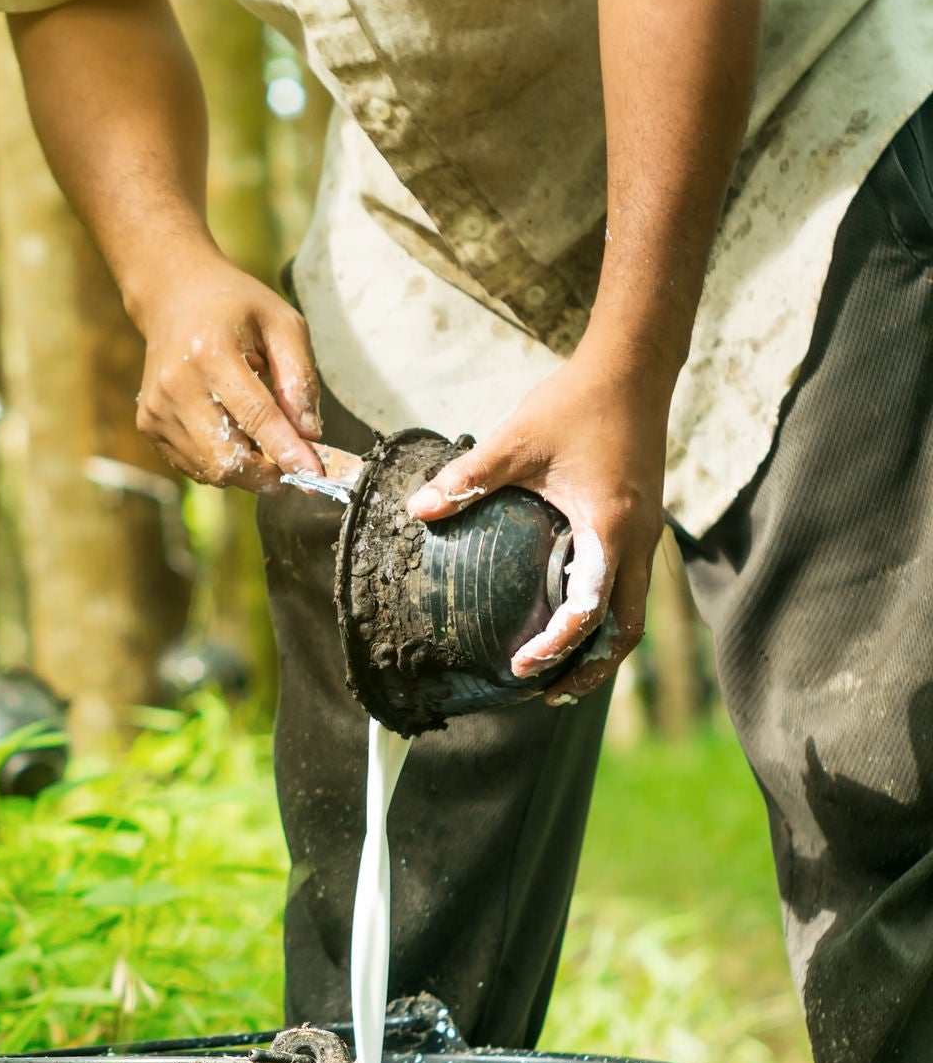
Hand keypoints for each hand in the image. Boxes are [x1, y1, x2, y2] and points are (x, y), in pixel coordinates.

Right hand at [131, 254, 323, 494]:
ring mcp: (157, 408)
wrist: (174, 297)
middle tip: (294, 473)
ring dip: (246, 471)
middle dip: (267, 475)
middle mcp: (177, 385)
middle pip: (227, 456)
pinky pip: (193, 465)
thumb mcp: (282, 324)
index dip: (288, 451)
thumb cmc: (235, 308)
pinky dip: (221, 464)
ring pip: (210, 470)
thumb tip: (309, 432)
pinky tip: (235, 440)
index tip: (314, 474)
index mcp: (211, 353)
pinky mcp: (148, 423)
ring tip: (264, 448)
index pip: (256, 416)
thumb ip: (300, 376)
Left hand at [404, 345, 672, 702]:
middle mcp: (638, 540)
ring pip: (634, 610)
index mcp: (610, 528)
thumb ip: (467, 479)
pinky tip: (570, 614)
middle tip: (547, 694)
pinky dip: (606, 613)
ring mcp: (646, 533)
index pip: (589, 610)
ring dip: (603, 646)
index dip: (558, 647)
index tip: (521, 667)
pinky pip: (628, 583)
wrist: (633, 369)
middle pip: (627, 628)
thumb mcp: (514, 442)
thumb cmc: (576, 404)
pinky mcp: (641, 522)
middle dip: (591, 667)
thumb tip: (417, 511)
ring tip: (564, 674)